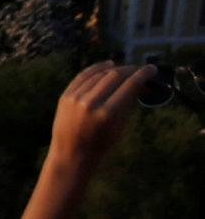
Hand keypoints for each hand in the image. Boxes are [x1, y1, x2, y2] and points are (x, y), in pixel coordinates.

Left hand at [49, 62, 155, 178]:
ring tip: (128, 69)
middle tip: (141, 70)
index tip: (152, 69)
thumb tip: (144, 83)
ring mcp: (75, 98)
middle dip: (131, 70)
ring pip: (99, 75)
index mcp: (107, 114)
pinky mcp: (65, 96)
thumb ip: (130, 102)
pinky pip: (83, 77)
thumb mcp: (121, 126)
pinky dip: (96, 69)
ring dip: (116, 69)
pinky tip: (108, 65)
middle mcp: (90, 103)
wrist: (71, 153)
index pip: (129, 86)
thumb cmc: (101, 143)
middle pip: (114, 76)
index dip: (143, 75)